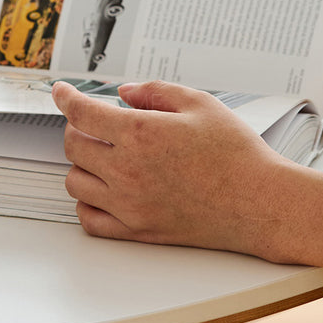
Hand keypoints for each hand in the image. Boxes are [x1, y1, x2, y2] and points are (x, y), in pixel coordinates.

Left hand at [51, 79, 307, 259]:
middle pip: (73, 146)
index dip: (66, 98)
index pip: (81, 113)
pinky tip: (103, 190)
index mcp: (140, 134)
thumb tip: (124, 93)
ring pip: (75, 182)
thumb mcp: (200, 104)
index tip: (61, 93)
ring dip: (82, 164)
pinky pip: (89, 219)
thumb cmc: (237, 154)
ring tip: (104, 156)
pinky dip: (87, 203)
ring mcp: (129, 205)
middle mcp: (127, 171)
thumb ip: (156, 92)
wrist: (260, 203)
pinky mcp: (137, 231)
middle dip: (78, 128)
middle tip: (96, 124)